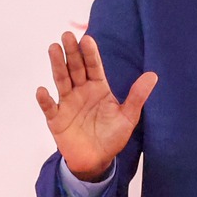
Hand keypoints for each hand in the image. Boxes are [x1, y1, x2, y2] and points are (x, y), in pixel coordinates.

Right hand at [34, 32, 156, 180]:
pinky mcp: (56, 119)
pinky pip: (49, 107)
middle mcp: (80, 91)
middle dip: (71, 52)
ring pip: (61, 81)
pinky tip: (43, 90)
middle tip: (67, 35)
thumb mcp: (128, 117)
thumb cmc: (111, 137)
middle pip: (75, 68)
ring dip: (57, 65)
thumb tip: (153, 75)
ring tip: (53, 49)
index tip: (87, 39)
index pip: (93, 66)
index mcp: (98, 88)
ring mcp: (67, 104)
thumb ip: (137, 96)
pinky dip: (45, 100)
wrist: (96, 160)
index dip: (90, 54)